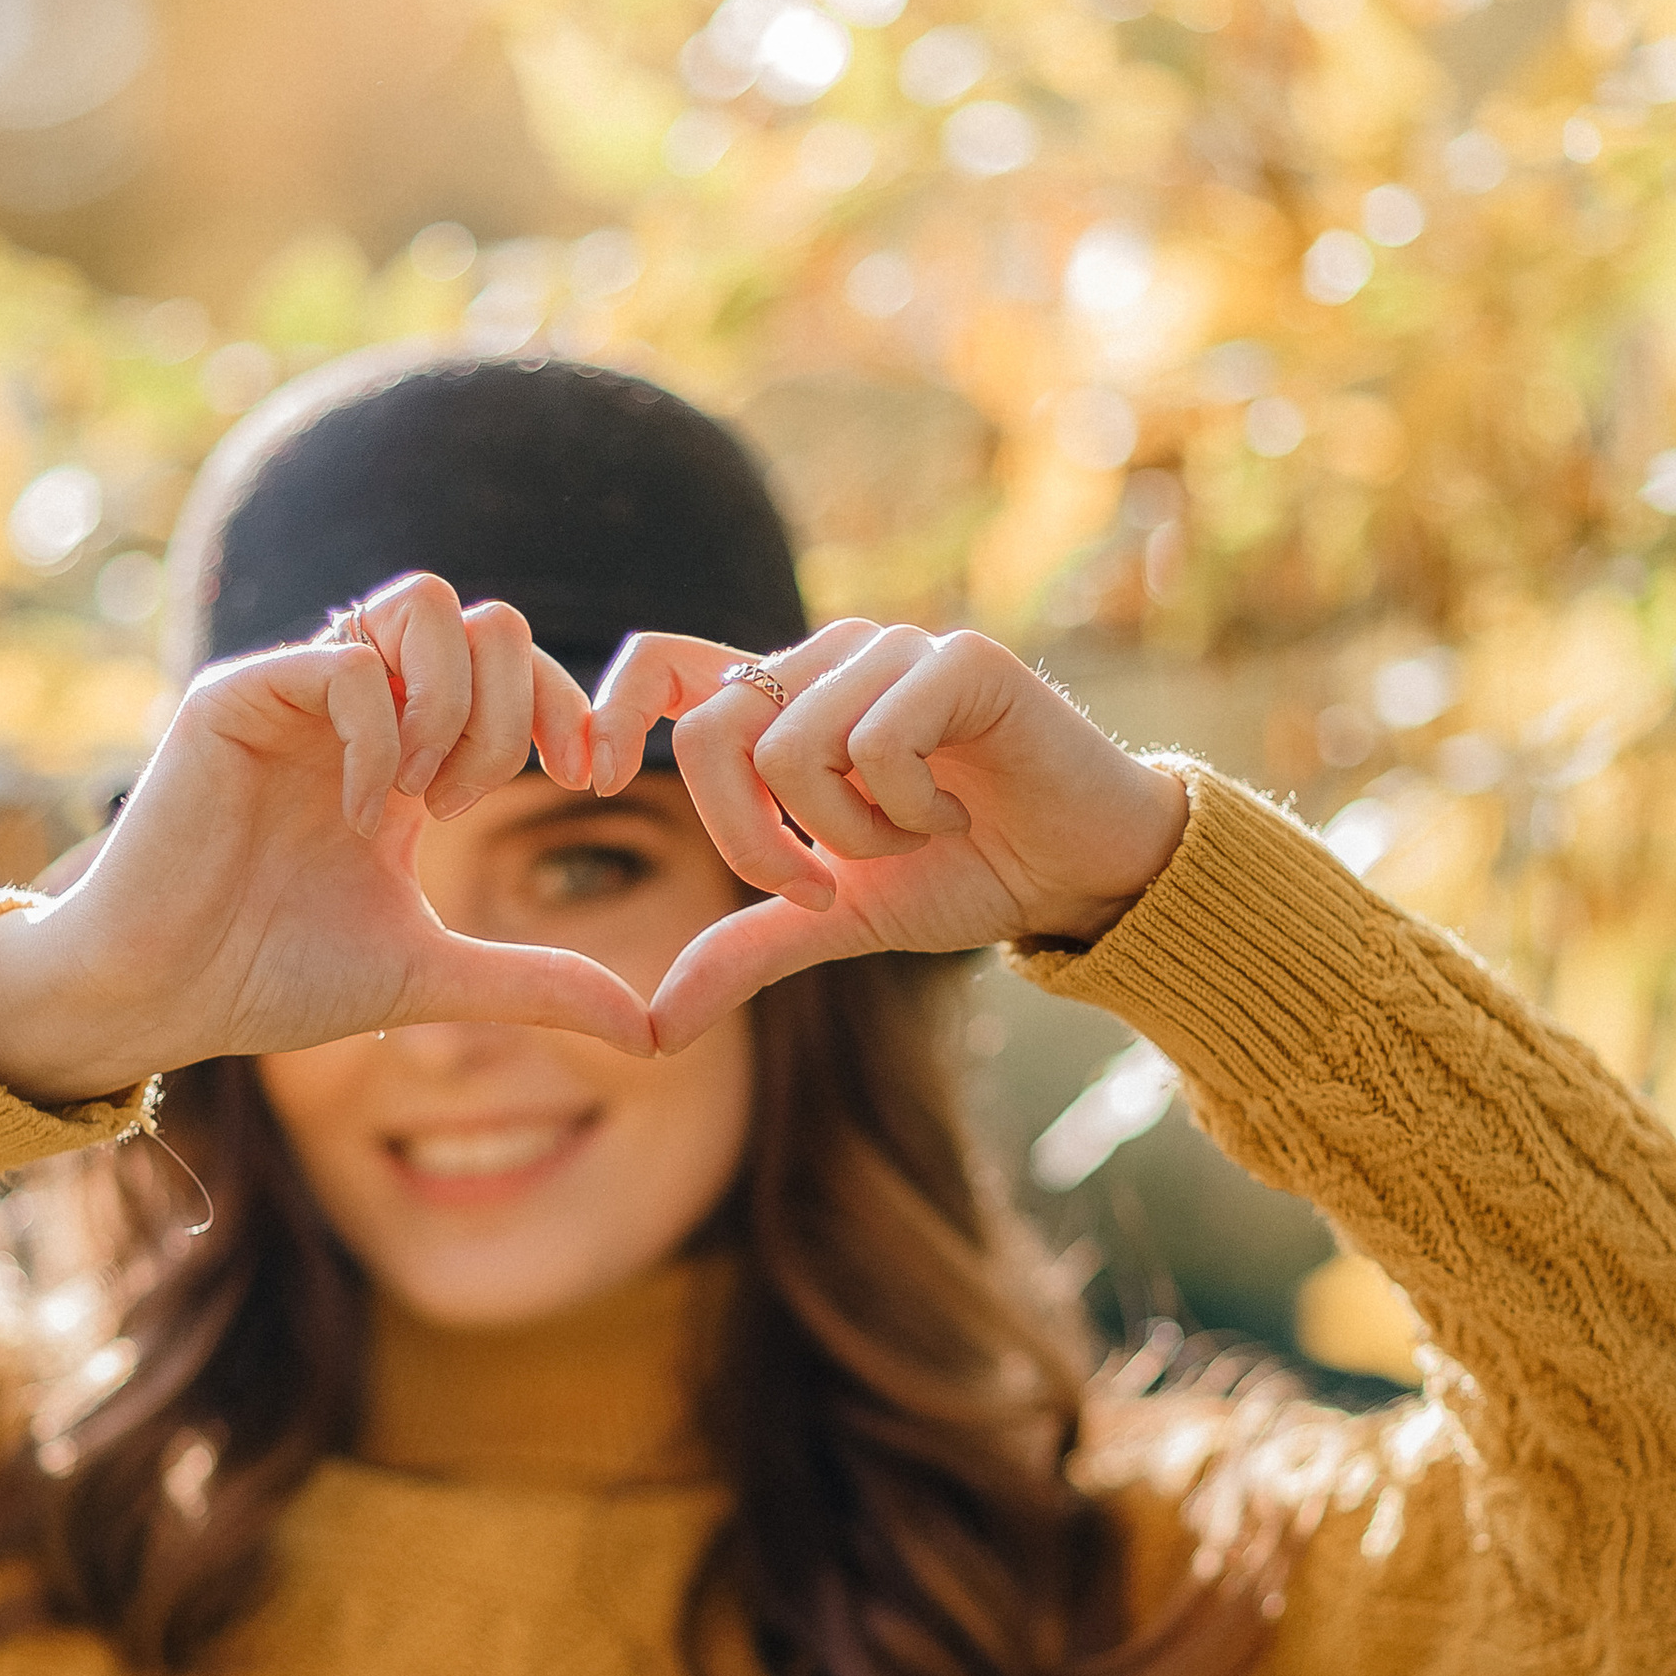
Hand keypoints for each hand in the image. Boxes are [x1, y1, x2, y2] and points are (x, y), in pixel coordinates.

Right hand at [0, 578, 653, 1102]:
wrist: (158, 996)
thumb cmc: (272, 978)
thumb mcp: (431, 976)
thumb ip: (536, 984)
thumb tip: (651, 1030)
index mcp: (407, 749)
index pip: (515, 665)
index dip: (569, 707)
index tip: (589, 778)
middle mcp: (358, 705)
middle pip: (485, 617)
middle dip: (512, 707)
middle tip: (469, 803)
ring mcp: (297, 689)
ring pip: (423, 604)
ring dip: (450, 703)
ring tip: (419, 797)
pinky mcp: (236, 695)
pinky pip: (344, 661)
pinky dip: (377, 734)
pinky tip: (359, 810)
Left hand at [590, 622, 1187, 1050]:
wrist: (1084, 871)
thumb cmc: (968, 874)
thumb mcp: (841, 919)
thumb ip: (750, 948)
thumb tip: (653, 1027)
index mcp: (788, 703)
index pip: (665, 661)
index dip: (613, 705)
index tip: (591, 776)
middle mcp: (830, 659)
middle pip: (714, 730)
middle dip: (751, 840)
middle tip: (820, 884)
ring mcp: (894, 649)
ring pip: (793, 749)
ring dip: (850, 835)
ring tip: (914, 835)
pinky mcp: (960, 658)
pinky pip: (876, 742)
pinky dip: (909, 809)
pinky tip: (960, 811)